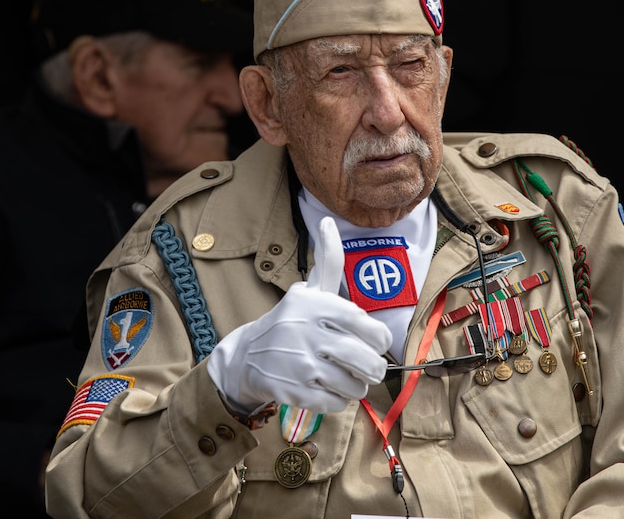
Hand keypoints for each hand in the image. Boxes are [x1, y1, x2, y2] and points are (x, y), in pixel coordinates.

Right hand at [208, 217, 392, 413]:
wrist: (246, 356)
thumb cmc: (290, 320)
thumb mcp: (308, 290)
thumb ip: (327, 259)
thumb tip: (330, 221)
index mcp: (315, 305)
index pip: (368, 327)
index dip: (377, 340)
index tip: (372, 342)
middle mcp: (307, 332)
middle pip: (367, 361)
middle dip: (372, 368)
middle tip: (365, 367)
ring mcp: (299, 363)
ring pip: (355, 385)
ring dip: (355, 385)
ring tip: (345, 376)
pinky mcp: (293, 391)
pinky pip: (337, 403)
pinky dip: (338, 400)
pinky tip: (327, 388)